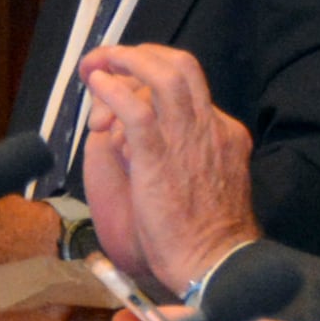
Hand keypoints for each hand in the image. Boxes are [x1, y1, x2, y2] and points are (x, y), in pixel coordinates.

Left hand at [77, 45, 260, 291]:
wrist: (215, 266)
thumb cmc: (202, 235)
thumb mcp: (205, 181)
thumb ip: (184, 153)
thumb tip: (143, 136)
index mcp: (223, 134)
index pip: (187, 87)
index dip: (148, 82)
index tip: (120, 92)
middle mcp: (210, 128)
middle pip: (181, 66)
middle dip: (139, 54)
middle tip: (107, 59)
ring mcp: (188, 140)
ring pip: (163, 75)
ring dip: (125, 61)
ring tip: (97, 62)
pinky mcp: (161, 158)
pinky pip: (138, 110)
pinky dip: (113, 90)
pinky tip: (96, 84)